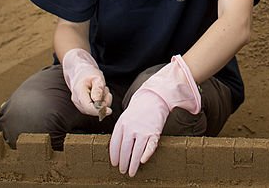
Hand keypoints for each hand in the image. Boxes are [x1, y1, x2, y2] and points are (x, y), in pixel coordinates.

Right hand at [61, 48, 111, 117]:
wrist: (80, 72)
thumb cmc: (88, 73)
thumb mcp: (97, 78)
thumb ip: (98, 90)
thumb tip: (99, 104)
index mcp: (79, 92)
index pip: (88, 107)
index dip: (99, 111)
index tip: (109, 111)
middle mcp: (77, 100)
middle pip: (92, 110)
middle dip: (103, 102)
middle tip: (105, 90)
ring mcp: (79, 104)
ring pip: (94, 110)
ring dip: (102, 101)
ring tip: (102, 90)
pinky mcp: (83, 106)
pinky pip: (94, 108)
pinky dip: (100, 102)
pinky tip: (100, 94)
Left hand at [109, 55, 200, 175]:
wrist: (154, 97)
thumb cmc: (139, 108)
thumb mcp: (125, 117)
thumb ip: (121, 132)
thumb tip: (117, 148)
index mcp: (121, 125)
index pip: (115, 145)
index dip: (114, 156)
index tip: (114, 163)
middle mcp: (130, 129)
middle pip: (124, 150)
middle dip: (123, 163)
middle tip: (123, 171)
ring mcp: (142, 131)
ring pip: (136, 152)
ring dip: (133, 164)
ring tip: (132, 172)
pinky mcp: (154, 132)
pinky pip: (150, 146)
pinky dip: (146, 155)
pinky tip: (142, 161)